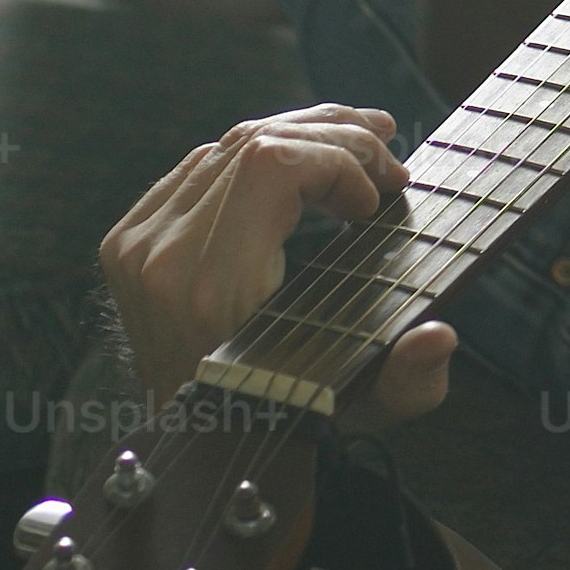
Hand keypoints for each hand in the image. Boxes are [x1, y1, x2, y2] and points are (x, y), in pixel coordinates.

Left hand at [102, 105, 455, 430]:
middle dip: (337, 138)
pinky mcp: (131, 236)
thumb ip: (409, 381)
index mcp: (208, 288)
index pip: (269, 165)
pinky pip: (203, 162)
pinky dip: (263, 150)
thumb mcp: (358, 406)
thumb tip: (438, 335)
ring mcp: (138, 242)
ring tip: (362, 145)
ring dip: (306, 134)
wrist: (196, 434)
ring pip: (229, 143)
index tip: (377, 200)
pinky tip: (307, 160)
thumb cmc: (284, 409)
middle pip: (254, 141)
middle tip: (389, 165)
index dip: (338, 160)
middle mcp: (162, 256)